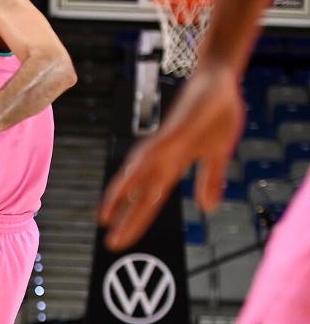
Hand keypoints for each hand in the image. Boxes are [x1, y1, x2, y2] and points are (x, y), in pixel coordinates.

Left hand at [98, 63, 243, 250]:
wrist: (218, 81)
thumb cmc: (215, 114)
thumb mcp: (218, 155)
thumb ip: (210, 181)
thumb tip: (208, 208)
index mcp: (173, 167)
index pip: (150, 201)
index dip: (136, 221)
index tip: (122, 240)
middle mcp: (162, 159)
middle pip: (139, 195)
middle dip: (125, 219)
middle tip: (110, 243)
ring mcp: (164, 145)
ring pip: (136, 175)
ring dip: (121, 196)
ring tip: (106, 217)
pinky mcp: (172, 130)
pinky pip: (152, 150)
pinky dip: (140, 166)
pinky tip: (129, 178)